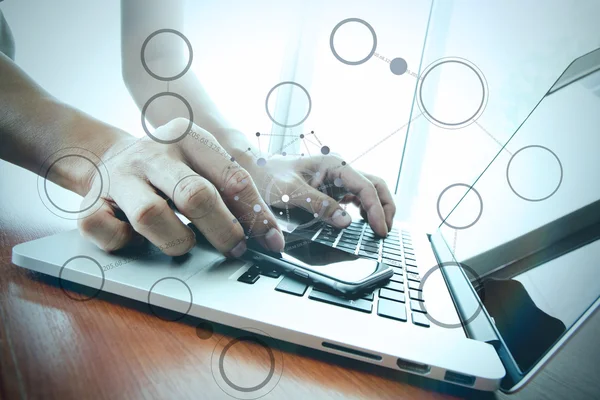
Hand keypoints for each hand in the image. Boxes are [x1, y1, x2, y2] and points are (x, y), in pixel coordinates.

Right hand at [77, 119, 284, 256]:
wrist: (107, 158)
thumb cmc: (167, 170)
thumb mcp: (200, 165)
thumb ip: (230, 191)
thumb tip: (267, 233)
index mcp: (188, 137)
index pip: (232, 176)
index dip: (256, 214)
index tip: (271, 241)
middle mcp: (153, 153)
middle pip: (195, 195)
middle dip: (223, 230)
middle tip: (235, 249)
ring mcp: (120, 177)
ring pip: (152, 216)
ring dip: (177, 240)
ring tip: (184, 242)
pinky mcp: (90, 203)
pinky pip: (112, 234)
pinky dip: (127, 244)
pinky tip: (136, 238)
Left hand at [243, 154, 395, 236]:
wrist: (256, 169)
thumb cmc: (269, 176)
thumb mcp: (291, 192)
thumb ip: (319, 205)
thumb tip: (345, 222)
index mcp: (334, 164)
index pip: (366, 186)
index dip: (376, 209)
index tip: (379, 230)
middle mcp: (340, 169)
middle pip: (375, 186)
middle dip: (385, 208)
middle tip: (384, 231)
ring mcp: (338, 178)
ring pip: (369, 191)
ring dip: (377, 209)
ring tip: (378, 231)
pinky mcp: (334, 188)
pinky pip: (357, 198)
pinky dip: (365, 211)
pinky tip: (364, 225)